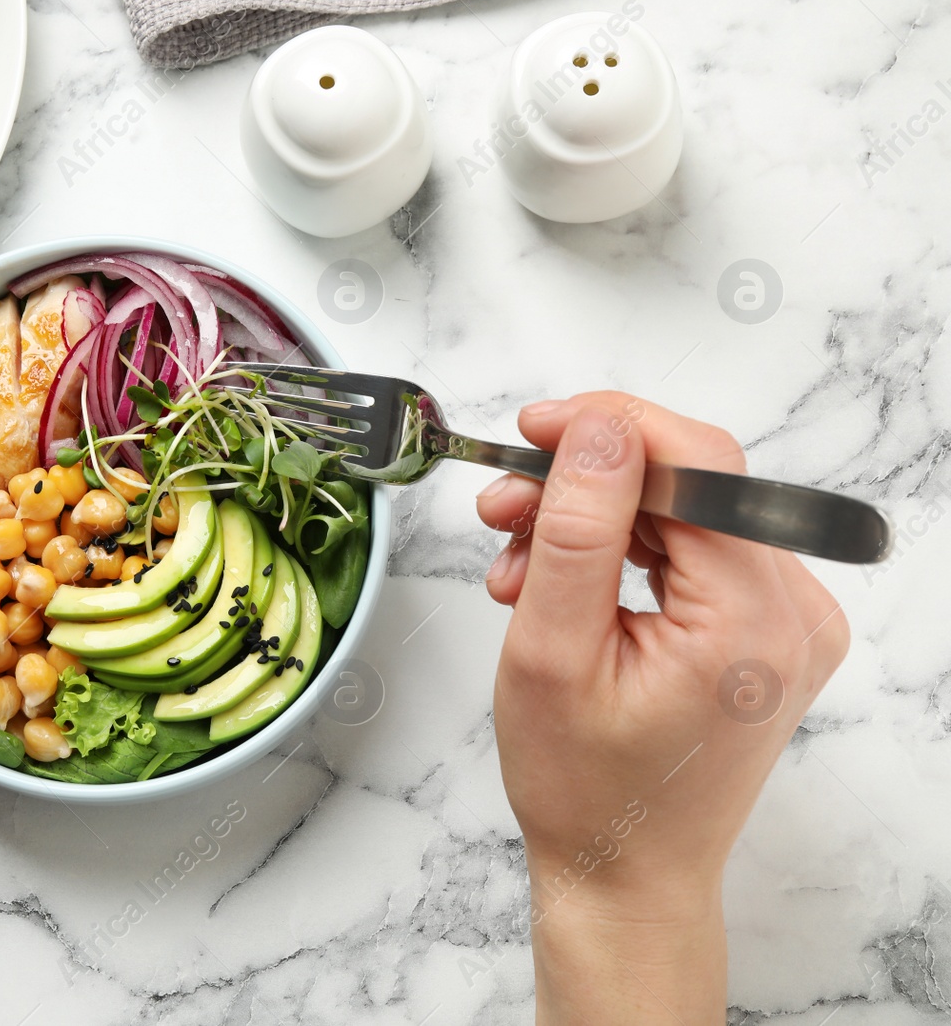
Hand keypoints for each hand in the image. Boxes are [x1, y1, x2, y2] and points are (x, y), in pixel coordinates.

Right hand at [474, 393, 849, 1022]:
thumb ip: (577, 529)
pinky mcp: (764, 630)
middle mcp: (793, 613)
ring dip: (591, 522)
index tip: (533, 429)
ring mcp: (787, 622)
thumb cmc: (587, 788)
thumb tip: (596, 429)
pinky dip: (620, 553)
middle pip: (690, 483)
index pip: (699, 462)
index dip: (609, 426)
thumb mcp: (552, 651)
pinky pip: (691, 551)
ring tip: (514, 566)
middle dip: (584, 482)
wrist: (624, 870)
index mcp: (754, 619)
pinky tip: (559, 585)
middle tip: (502, 505)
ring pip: (682, 513)